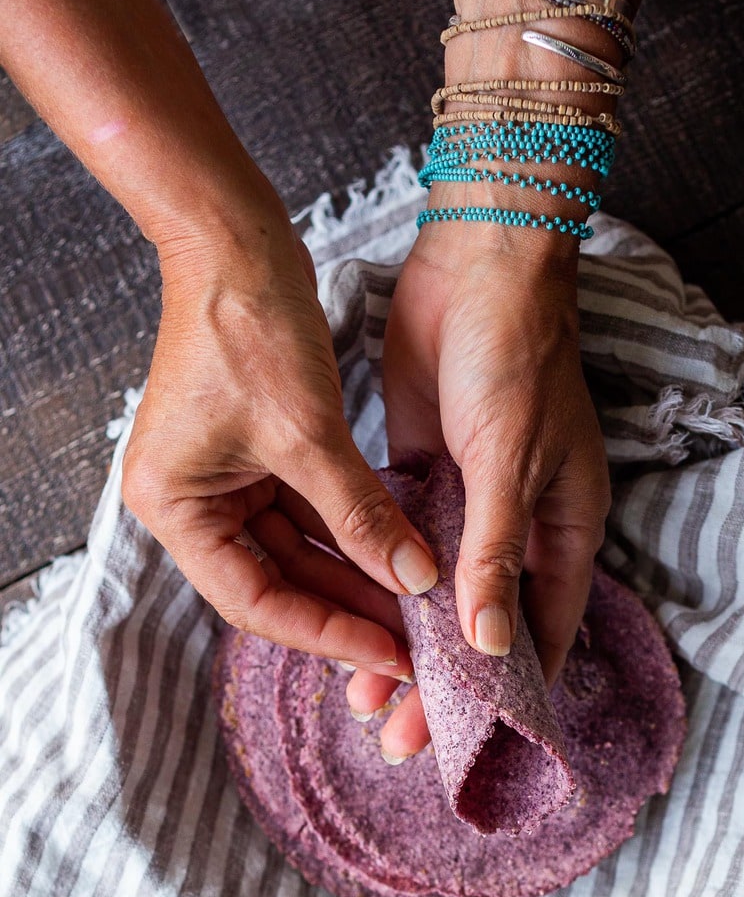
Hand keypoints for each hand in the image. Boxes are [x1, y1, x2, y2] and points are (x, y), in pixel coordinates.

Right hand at [122, 194, 437, 672]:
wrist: (236, 242)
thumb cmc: (248, 326)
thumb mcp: (309, 434)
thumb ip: (361, 515)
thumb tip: (412, 579)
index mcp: (177, 508)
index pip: (254, 600)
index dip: (325, 633)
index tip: (386, 654)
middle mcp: (193, 502)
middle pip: (276, 581)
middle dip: (345, 609)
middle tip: (410, 641)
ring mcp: (223, 479)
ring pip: (298, 550)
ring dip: (354, 574)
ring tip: (413, 606)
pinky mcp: (255, 454)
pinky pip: (308, 511)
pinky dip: (350, 532)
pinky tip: (397, 555)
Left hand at [346, 224, 610, 758]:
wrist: (477, 270)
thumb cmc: (516, 361)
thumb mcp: (511, 464)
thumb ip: (496, 554)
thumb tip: (488, 645)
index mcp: (560, 531)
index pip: (538, 634)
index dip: (502, 691)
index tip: (458, 738)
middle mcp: (516, 526)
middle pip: (479, 625)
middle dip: (437, 677)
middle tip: (391, 728)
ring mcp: (466, 501)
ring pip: (434, 592)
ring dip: (400, 637)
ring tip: (359, 689)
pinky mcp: (421, 473)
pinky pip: (400, 545)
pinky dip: (379, 585)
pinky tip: (346, 618)